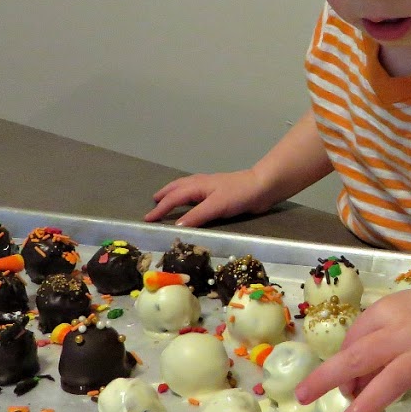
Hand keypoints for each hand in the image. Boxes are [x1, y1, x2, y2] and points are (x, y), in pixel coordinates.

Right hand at [144, 170, 270, 226]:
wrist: (262, 187)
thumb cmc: (238, 194)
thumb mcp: (216, 206)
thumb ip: (196, 216)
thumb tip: (176, 226)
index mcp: (197, 186)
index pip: (173, 198)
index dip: (160, 209)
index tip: (147, 219)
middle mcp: (201, 185)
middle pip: (177, 188)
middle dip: (164, 195)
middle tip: (154, 202)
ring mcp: (210, 188)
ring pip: (186, 188)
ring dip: (174, 193)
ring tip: (167, 198)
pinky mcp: (220, 194)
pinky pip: (196, 193)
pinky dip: (187, 195)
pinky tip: (192, 202)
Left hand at [294, 280, 410, 411]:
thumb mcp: (395, 312)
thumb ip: (372, 340)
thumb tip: (350, 382)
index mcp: (385, 315)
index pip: (351, 342)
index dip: (337, 366)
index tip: (339, 385)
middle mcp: (403, 334)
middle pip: (360, 356)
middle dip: (329, 378)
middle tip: (305, 397)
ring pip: (394, 379)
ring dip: (368, 402)